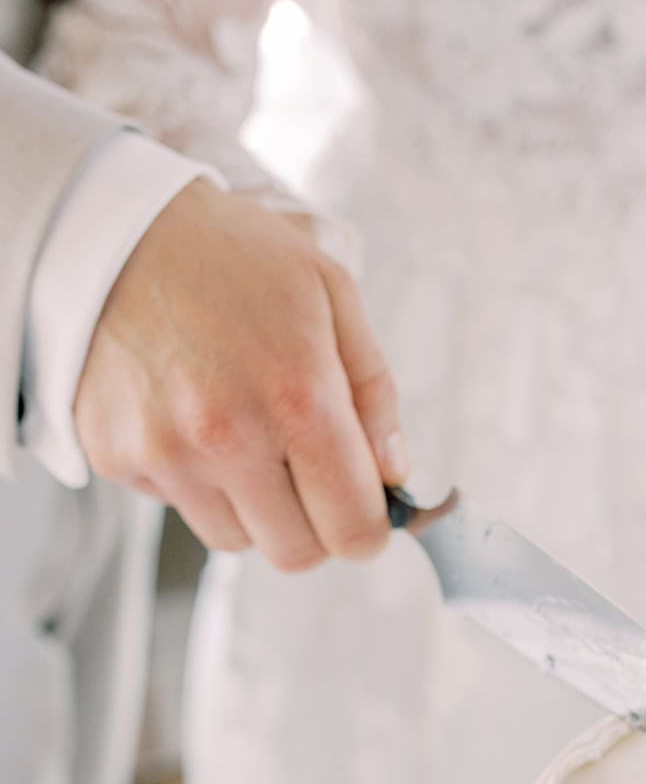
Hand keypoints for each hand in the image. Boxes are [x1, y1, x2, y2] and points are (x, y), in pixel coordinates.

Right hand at [75, 180, 407, 570]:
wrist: (114, 230)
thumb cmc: (236, 258)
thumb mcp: (332, 295)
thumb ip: (375, 393)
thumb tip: (395, 477)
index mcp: (297, 397)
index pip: (352, 528)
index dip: (370, 528)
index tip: (367, 507)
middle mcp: (228, 437)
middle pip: (295, 554)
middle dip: (315, 524)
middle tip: (309, 473)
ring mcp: (165, 454)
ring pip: (235, 540)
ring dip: (254, 507)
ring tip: (244, 431)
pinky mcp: (117, 458)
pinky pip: (178, 506)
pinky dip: (196, 480)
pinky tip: (191, 416)